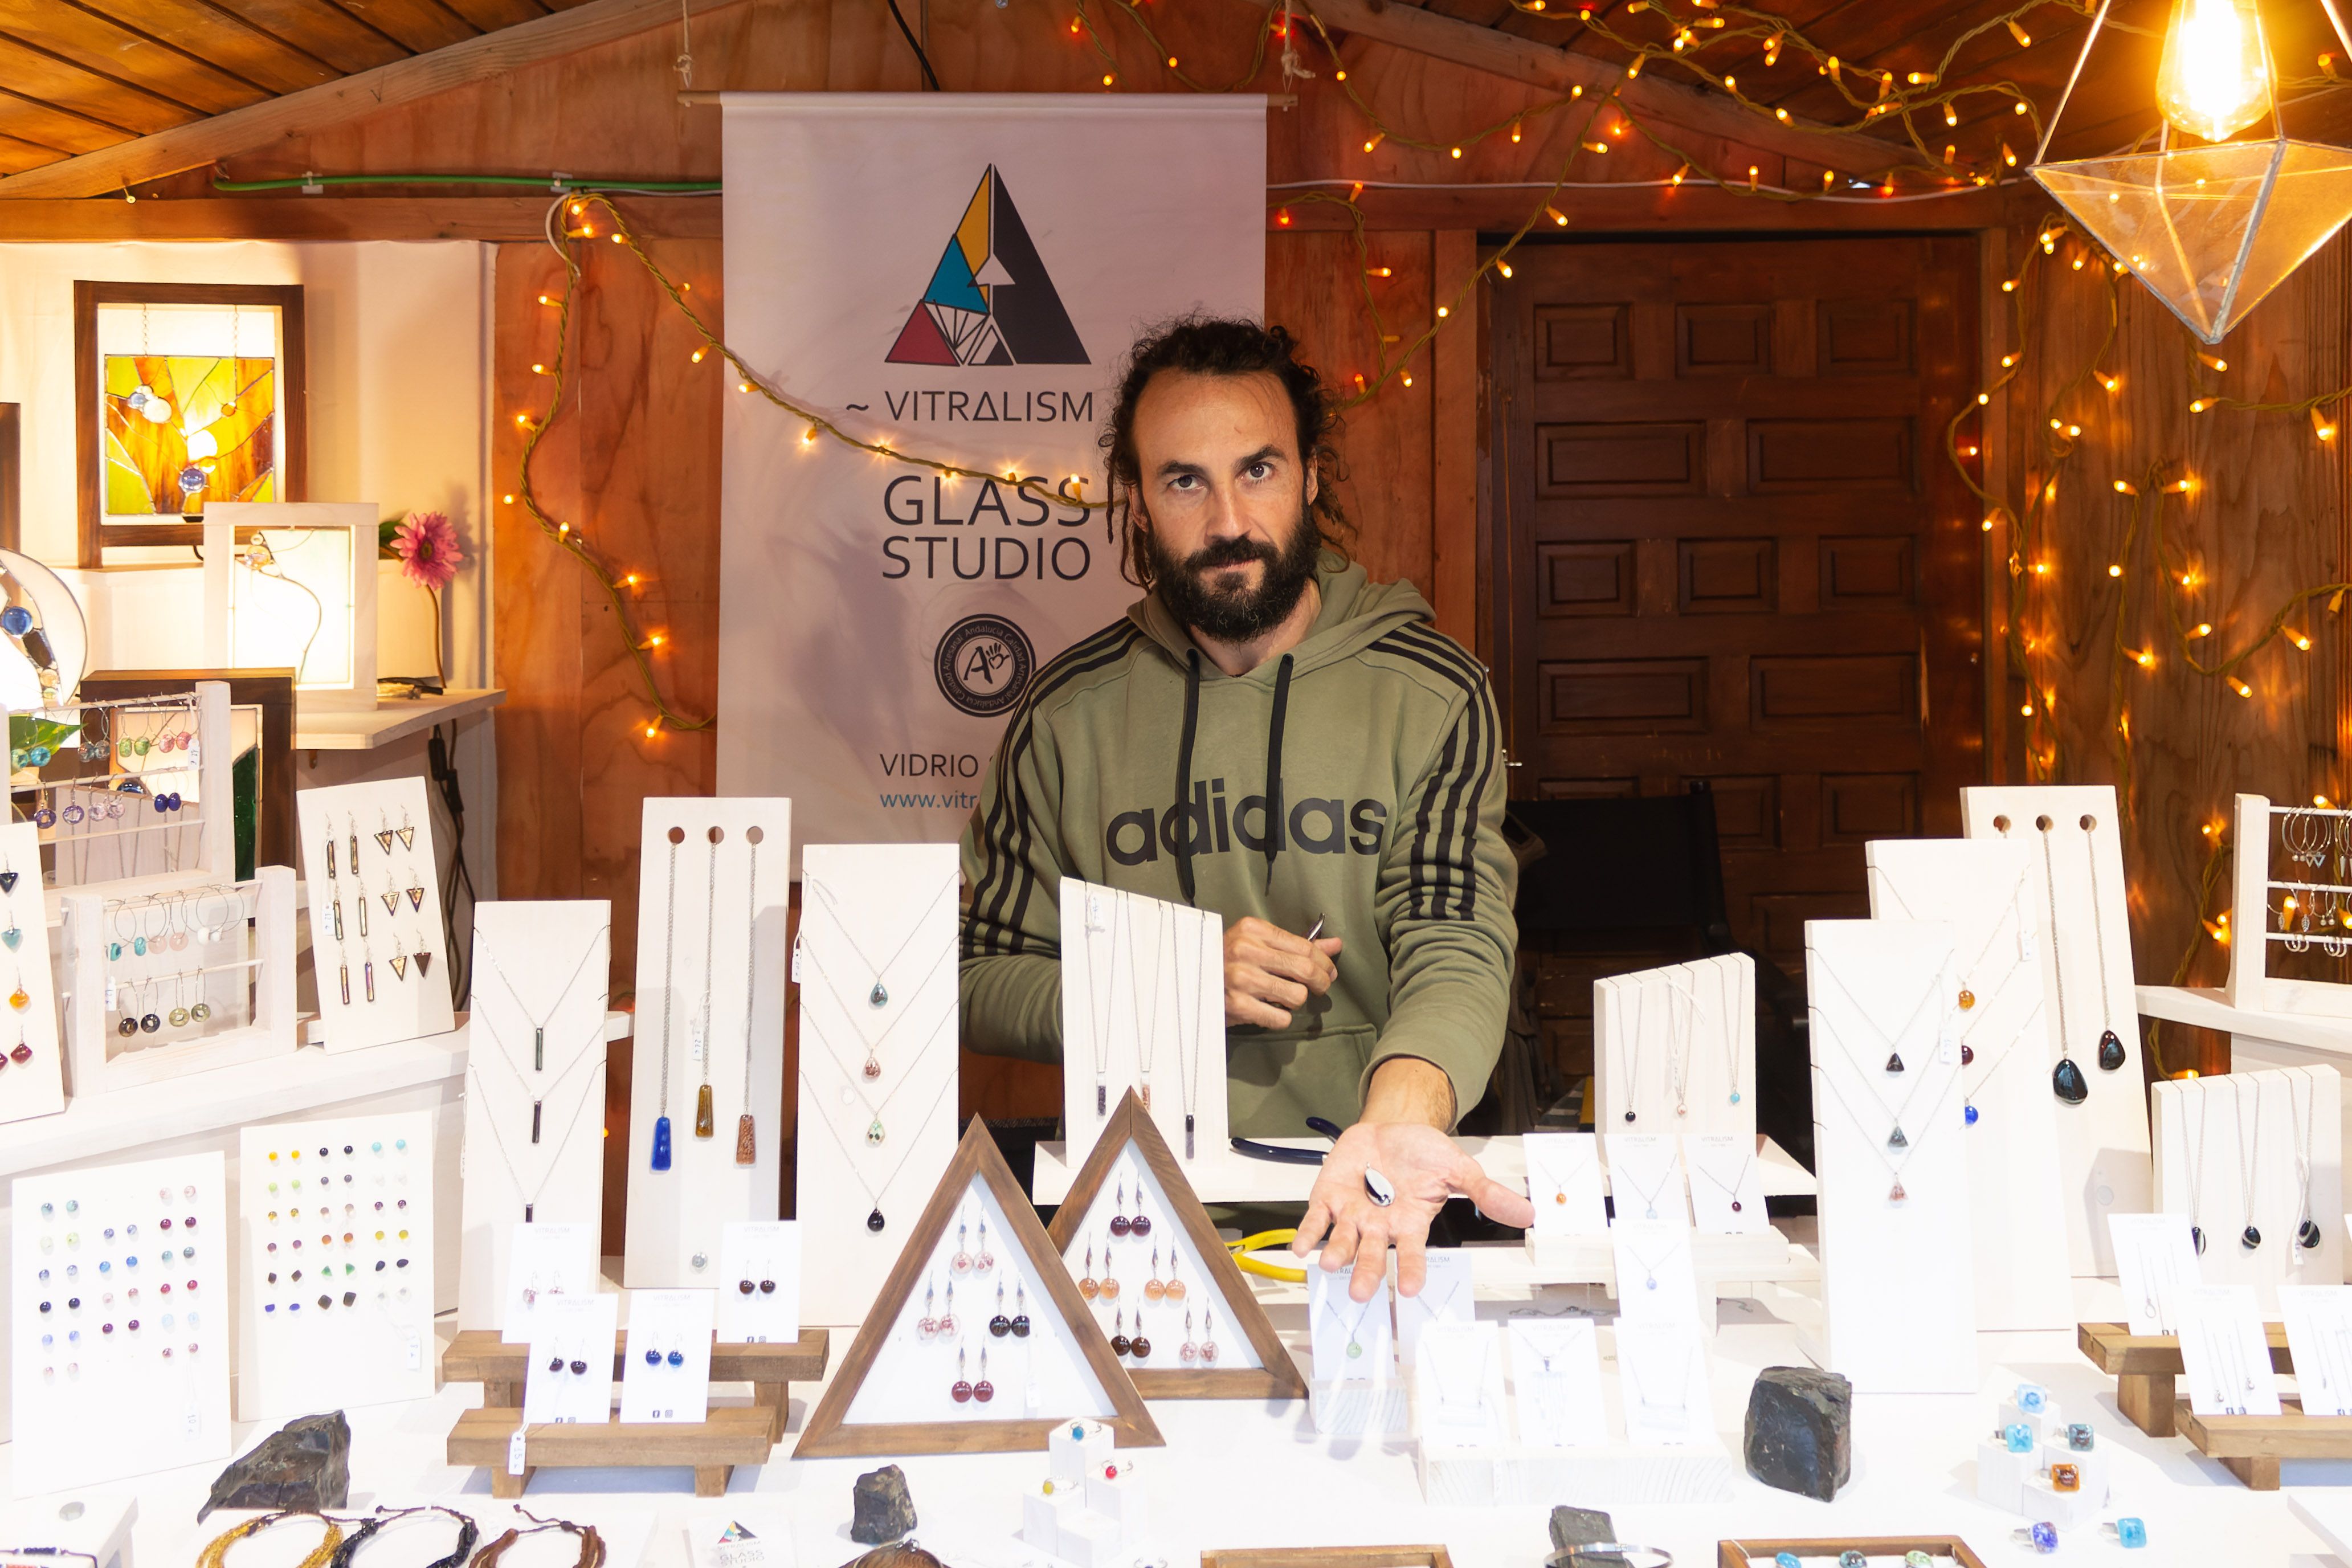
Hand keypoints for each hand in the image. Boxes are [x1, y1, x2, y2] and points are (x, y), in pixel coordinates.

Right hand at [1223, 916, 1342, 1028]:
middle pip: (1305, 969)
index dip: (1325, 962)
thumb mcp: (1257, 944)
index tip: (1329, 971)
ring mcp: (1241, 979)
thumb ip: (1297, 945)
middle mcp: (1245, 951)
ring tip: (1285, 998)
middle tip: (1322, 987)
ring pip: (1297, 996)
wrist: (1190, 981)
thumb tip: (1335, 944)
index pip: (1304, 947)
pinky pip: (1281, 1018)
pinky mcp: (1238, 1005)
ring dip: (1297, 1001)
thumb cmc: (1228, 960)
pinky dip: (1281, 1018)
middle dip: (1322, 981)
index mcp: (1252, 930)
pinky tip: (1270, 1010)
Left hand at [1291, 1121, 1535, 1301]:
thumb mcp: (1458, 1168)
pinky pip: (1316, 1221)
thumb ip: (1487, 1193)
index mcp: (1411, 1223)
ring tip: (1330, 1266)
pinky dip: (1308, 1233)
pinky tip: (1301, 1246)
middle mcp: (1380, 1226)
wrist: (1391, 1126)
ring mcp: (1353, 1215)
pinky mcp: (1329, 1198)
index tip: (1408, 1289)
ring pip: (1342, 1242)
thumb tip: (1528, 1213)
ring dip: (1336, 1255)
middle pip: (1373, 1255)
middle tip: (1360, 1293)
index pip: (1413, 1253)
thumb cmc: (1423, 1153)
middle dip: (1366, 1273)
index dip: (1411, 1270)